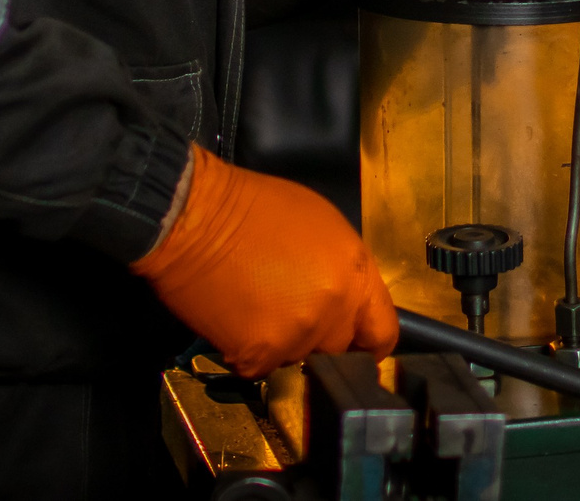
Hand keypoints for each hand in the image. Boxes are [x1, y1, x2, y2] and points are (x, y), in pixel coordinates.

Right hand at [131, 145, 396, 378]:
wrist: (195, 216)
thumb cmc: (252, 208)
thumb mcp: (321, 223)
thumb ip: (342, 270)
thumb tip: (347, 301)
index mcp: (354, 271)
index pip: (383, 331)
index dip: (369, 344)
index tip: (358, 349)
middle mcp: (333, 307)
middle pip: (340, 350)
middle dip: (319, 339)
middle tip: (290, 314)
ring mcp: (298, 334)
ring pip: (299, 361)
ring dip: (282, 345)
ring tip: (259, 309)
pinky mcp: (259, 354)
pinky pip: (262, 370)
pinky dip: (249, 354)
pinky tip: (237, 321)